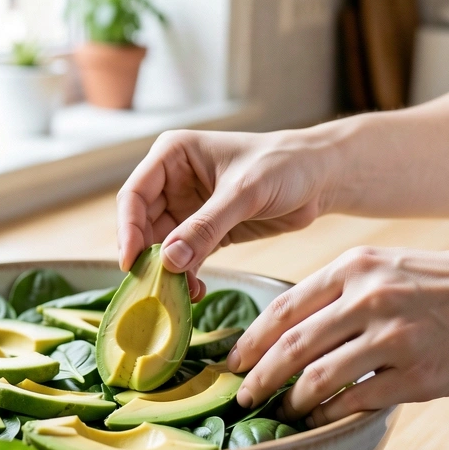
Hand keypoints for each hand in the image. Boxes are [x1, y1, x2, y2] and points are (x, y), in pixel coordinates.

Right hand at [117, 128, 334, 293]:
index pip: (134, 195)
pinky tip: (195, 290)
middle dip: (148, 256)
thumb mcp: (243, 193)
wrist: (320, 178)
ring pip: (162, 246)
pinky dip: (186, 275)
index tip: (132, 261)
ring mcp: (187, 208)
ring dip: (167, 271)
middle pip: (142, 225)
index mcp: (172, 156)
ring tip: (179, 293)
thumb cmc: (283, 165)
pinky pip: (185, 257)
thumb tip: (169, 260)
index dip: (128, 229)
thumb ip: (206, 226)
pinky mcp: (205, 231)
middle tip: (154, 286)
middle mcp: (172, 181)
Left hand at [227, 246, 448, 424]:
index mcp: (357, 267)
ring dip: (291, 402)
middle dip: (258, 376)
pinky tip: (321, 420)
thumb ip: (343, 290)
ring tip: (282, 413)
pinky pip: (356, 401)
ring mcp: (394, 337)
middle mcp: (370, 298)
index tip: (232, 360)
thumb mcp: (391, 265)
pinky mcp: (418, 375)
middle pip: (291, 345)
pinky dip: (330, 414)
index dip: (251, 339)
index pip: (285, 306)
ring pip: (317, 377)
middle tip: (242, 396)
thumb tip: (292, 327)